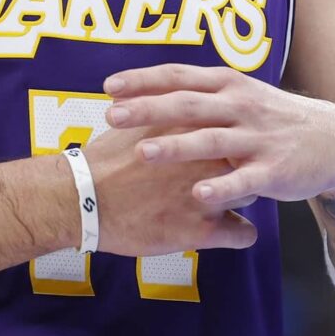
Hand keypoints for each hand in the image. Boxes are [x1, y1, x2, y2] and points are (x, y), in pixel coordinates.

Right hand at [79, 118, 258, 255]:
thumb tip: (166, 101)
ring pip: (251, 194)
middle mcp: (211, 158)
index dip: (228, 137)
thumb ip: (163, 110)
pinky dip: (239, 234)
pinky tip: (230, 232)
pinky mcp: (204, 231)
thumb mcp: (137, 119)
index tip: (222, 146)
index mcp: (196, 127)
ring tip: (222, 202)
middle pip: (247, 158)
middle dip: (238, 166)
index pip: (233, 127)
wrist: (83, 199)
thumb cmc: (106, 160)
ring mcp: (210, 195)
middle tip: (222, 174)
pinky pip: (244, 234)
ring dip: (238, 197)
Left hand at [103, 64, 334, 211]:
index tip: (109, 87)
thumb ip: (200, 94)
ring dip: (177, 146)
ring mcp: (258, 138)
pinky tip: (198, 194)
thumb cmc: (272, 119)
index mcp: (228, 85)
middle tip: (112, 116)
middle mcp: (240, 106)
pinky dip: (221, 186)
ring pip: (211, 140)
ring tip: (144, 153)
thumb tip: (146, 93)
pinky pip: (244, 179)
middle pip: (188, 105)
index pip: (179, 77)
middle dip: (148, 109)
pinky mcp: (274, 170)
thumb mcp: (240, 96)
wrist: (333, 140)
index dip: (143, 81)